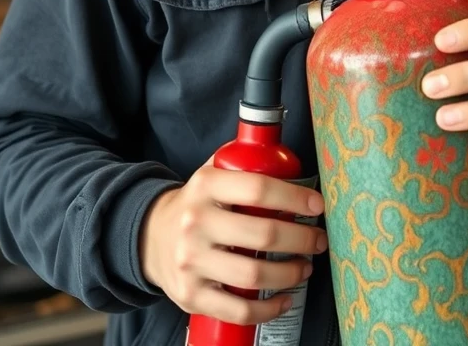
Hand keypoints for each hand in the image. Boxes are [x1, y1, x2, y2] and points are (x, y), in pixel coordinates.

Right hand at [140, 163, 326, 324]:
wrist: (148, 236)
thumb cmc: (196, 203)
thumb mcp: (212, 172)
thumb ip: (244, 161)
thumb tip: (289, 157)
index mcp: (206, 186)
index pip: (259, 189)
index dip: (294, 198)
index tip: (317, 206)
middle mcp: (196, 223)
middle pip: (263, 234)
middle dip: (302, 239)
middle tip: (318, 241)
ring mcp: (190, 262)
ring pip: (253, 274)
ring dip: (289, 273)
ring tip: (305, 267)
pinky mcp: (189, 295)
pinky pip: (236, 309)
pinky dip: (266, 309)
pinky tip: (284, 300)